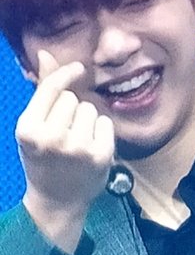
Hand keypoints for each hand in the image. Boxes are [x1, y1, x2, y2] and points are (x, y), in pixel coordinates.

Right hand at [18, 50, 114, 251]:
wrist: (56, 201)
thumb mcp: (34, 127)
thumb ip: (43, 91)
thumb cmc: (43, 158)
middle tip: (65, 133)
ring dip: (88, 121)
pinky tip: (91, 148)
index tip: (78, 69)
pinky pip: (106, 123)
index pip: (51, 88)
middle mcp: (51, 138)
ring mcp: (77, 148)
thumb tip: (46, 54)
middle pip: (73, 99)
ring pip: (91, 110)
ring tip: (77, 142)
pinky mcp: (100, 155)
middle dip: (72, 110)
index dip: (66, 74)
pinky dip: (102, 132)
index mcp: (28, 129)